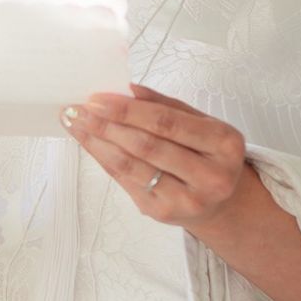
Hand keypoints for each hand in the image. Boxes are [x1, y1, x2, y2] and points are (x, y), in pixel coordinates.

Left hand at [62, 83, 248, 230]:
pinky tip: (89, 142)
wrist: (219, 201)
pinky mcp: (162, 211)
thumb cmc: (206, 154)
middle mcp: (211, 177)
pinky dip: (103, 158)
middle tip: (78, 109)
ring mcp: (186, 199)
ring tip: (75, 123)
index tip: (97, 98)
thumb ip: (165, 104)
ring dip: (97, 142)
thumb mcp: (200, 123)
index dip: (128, 111)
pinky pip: (125, 180)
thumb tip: (127, 89)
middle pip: (147, 146)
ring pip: (132, 166)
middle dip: (107, 125)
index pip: (167, 123)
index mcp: (225, 144)